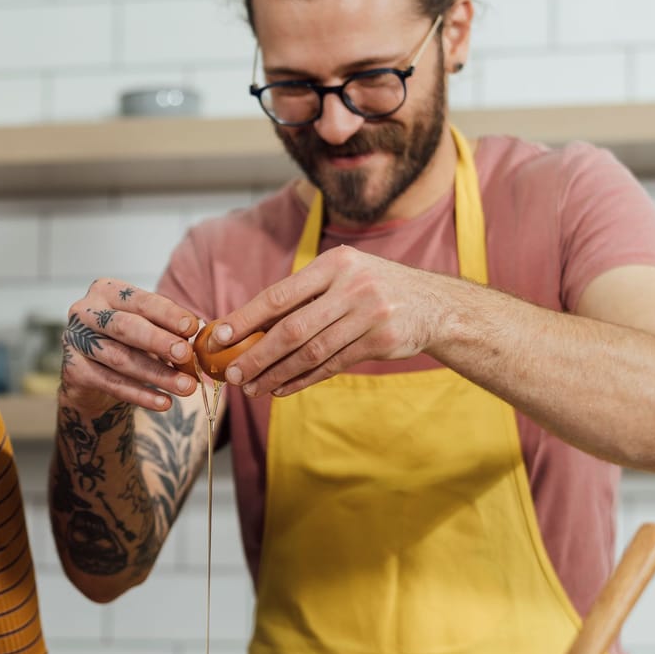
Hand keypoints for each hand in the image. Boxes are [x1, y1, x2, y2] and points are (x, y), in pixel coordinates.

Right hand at [57, 278, 203, 412]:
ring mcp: (74, 341)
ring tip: (186, 387)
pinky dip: (140, 395)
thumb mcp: (147, 328)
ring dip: (156, 374)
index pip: (140, 300)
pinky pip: (111, 384)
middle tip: (186, 356)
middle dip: (159, 342)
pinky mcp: (72, 370)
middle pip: (125, 327)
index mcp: (107, 291)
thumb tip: (199, 335)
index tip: (193, 328)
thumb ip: (168, 329)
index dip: (167, 314)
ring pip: (120, 359)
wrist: (91, 375)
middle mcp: (85, 312)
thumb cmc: (126, 342)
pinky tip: (164, 403)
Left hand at [211, 245, 451, 397]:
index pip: (280, 295)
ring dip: (276, 374)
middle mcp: (352, 286)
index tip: (219, 337)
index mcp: (335, 264)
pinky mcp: (381, 342)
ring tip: (252, 388)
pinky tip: (281, 389)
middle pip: (292, 329)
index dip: (246, 318)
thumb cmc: (375, 289)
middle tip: (232, 373)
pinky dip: (303, 380)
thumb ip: (306, 296)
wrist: (435, 305)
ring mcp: (369, 315)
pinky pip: (332, 366)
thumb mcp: (345, 277)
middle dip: (257, 355)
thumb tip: (249, 326)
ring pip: (311, 352)